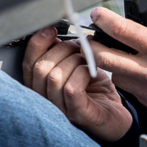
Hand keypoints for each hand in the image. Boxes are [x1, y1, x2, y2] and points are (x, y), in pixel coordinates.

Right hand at [22, 27, 133, 141]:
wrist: (117, 118)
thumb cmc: (97, 92)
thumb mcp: (77, 67)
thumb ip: (63, 53)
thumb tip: (55, 31)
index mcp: (42, 87)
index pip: (28, 63)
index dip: (37, 43)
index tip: (51, 29)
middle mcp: (46, 101)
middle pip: (39, 68)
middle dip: (62, 49)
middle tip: (80, 47)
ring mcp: (60, 110)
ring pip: (54, 76)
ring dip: (75, 61)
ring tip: (88, 61)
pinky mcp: (77, 114)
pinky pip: (71, 88)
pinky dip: (82, 73)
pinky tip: (92, 72)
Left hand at [88, 0, 146, 119]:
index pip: (122, 31)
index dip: (104, 20)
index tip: (97, 14)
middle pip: (106, 58)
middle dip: (94, 45)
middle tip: (91, 37)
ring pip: (115, 76)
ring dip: (110, 64)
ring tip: (112, 53)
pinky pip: (130, 91)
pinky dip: (126, 80)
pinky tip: (133, 71)